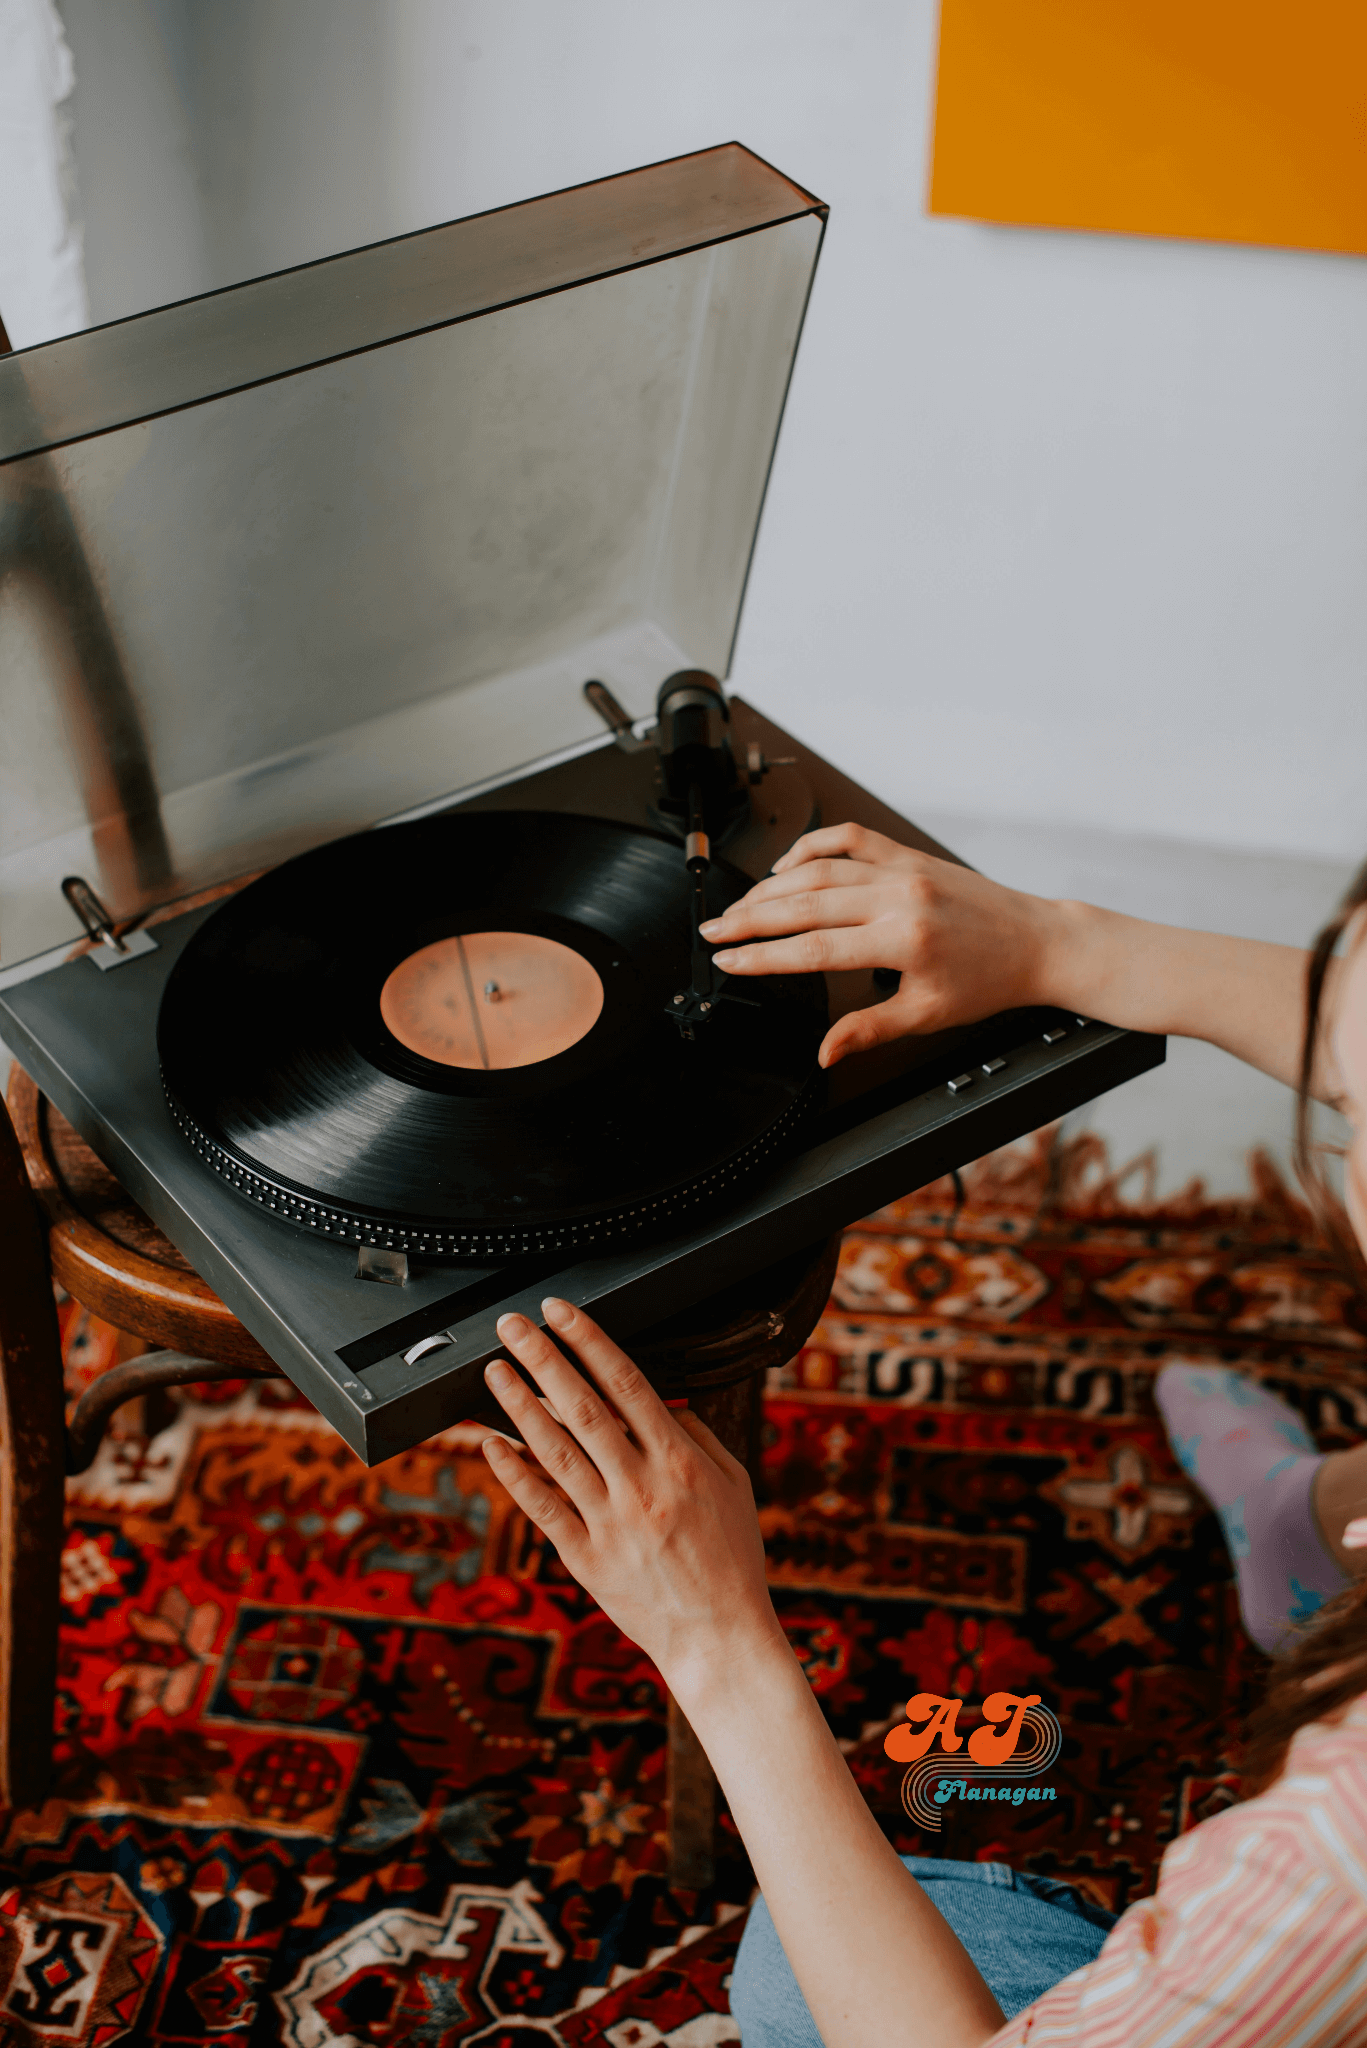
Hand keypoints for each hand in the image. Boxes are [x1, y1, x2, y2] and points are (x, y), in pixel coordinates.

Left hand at [480, 1299, 785, 1694]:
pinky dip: (514, 1473)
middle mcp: (642, 1486)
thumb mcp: (735, 1485)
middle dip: (544, 1358)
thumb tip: (665, 1400)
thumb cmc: (732, 1561)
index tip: (561, 1313)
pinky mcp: (586, 1558)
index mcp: (680, 1461)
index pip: (627, 1384)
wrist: (721, 1638)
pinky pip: (542, 1508)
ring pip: (555, 1452)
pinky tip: (491, 1444)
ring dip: (519, 1406)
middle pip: (583, 1407)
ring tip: (493, 1371)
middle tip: (513, 1325)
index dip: (590, 1342)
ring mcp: (610, 1522)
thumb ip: (700, 1435)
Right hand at [698, 823, 1058, 1067]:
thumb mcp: (926, 1016)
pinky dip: (812, 847)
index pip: (813, 948)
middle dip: (750, 917)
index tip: (727, 959)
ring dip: (771, 885)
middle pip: (804, 902)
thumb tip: (824, 1051)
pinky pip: (850, 839)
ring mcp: (903, 869)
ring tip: (740, 905)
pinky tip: (787, 865)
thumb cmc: (989, 981)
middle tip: (714, 929)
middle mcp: (899, 897)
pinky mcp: (908, 854)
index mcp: (902, 940)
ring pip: (819, 867)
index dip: (762, 955)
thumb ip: (868, 1030)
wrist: (1036, 942)